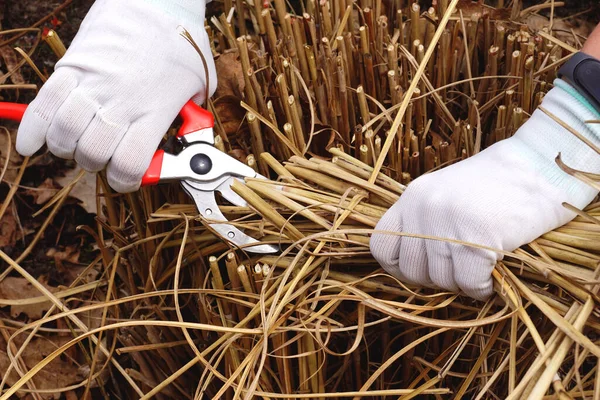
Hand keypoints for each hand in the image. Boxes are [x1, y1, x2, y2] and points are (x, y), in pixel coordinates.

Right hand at [16, 0, 215, 192]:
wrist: (156, 1)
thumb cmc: (182, 43)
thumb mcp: (200, 86)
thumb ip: (190, 118)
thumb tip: (183, 138)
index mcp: (153, 111)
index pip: (128, 165)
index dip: (125, 181)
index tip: (127, 178)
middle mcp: (121, 102)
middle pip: (93, 154)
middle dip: (95, 164)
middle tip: (102, 155)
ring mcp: (93, 84)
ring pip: (64, 134)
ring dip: (66, 148)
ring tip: (76, 144)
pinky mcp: (72, 67)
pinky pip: (43, 105)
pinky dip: (31, 129)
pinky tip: (30, 145)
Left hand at [370, 81, 599, 299]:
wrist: (542, 167)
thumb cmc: (499, 186)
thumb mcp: (448, 196)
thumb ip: (426, 223)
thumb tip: (413, 271)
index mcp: (413, 197)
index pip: (381, 244)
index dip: (399, 266)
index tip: (423, 270)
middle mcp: (423, 208)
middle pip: (411, 270)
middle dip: (436, 280)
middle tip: (461, 271)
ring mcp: (447, 222)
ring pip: (441, 280)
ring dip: (463, 284)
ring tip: (482, 269)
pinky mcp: (475, 237)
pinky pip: (468, 284)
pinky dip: (482, 288)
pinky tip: (493, 278)